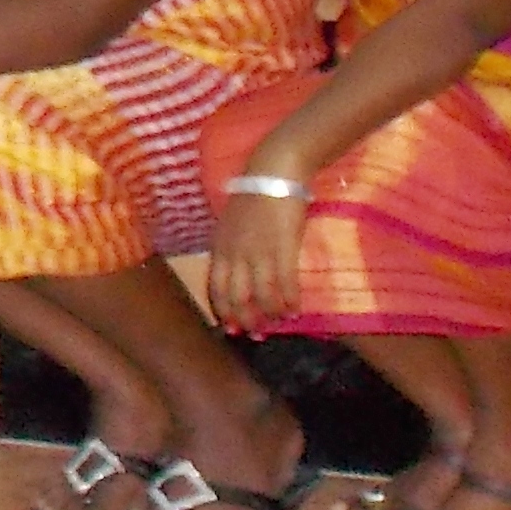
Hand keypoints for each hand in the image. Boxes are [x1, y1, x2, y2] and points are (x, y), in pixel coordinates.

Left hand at [201, 185, 309, 332]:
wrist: (273, 175)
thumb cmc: (253, 198)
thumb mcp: (230, 225)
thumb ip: (230, 249)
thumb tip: (236, 275)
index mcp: (220, 247)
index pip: (215, 288)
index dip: (223, 311)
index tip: (230, 328)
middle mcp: (236, 254)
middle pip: (236, 298)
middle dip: (246, 320)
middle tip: (256, 335)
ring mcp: (259, 253)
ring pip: (262, 296)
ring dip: (271, 314)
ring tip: (280, 322)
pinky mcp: (283, 249)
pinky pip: (286, 285)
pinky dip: (290, 301)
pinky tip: (295, 310)